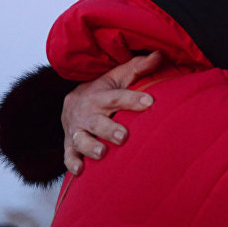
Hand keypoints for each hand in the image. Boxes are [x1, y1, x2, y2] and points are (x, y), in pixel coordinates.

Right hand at [62, 51, 162, 174]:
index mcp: (100, 96)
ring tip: (102, 153)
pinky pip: (68, 155)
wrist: (71, 103)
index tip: (150, 102)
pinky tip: (80, 171)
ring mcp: (77, 130)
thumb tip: (159, 55)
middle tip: (124, 137)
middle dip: (109, 129)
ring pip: (81, 139)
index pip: (117, 97)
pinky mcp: (70, 145)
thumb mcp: (118, 77)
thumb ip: (138, 68)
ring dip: (90, 147)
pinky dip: (73, 163)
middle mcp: (87, 113)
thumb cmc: (102, 91)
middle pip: (97, 121)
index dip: (133, 99)